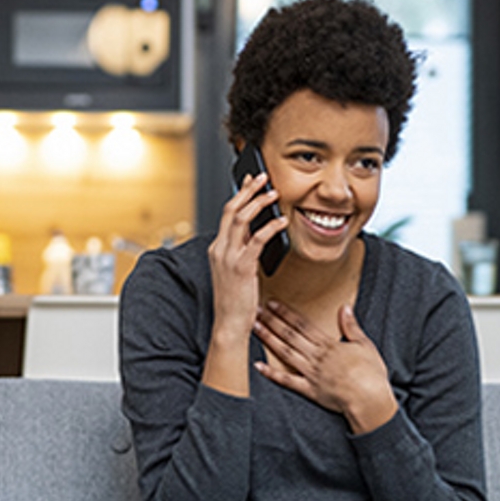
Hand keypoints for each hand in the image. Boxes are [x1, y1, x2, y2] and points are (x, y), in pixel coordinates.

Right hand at [208, 173, 287, 340]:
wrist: (229, 323)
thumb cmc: (236, 300)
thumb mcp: (236, 269)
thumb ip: (243, 249)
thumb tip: (257, 232)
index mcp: (218, 248)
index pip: (227, 213)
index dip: (240, 194)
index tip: (251, 181)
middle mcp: (220, 249)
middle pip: (232, 209)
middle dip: (248, 190)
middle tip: (263, 177)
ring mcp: (228, 257)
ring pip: (241, 219)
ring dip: (259, 203)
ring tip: (274, 194)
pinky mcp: (241, 267)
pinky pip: (256, 239)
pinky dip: (270, 227)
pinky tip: (282, 222)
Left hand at [253, 301, 397, 433]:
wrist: (369, 399)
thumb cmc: (371, 373)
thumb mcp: (364, 345)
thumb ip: (351, 326)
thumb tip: (344, 308)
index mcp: (328, 345)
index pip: (302, 324)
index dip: (286, 313)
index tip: (273, 303)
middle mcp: (315, 356)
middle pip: (289, 335)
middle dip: (272, 321)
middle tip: (256, 311)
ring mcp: (310, 373)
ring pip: (285, 353)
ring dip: (268, 340)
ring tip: (255, 328)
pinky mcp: (309, 390)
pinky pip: (287, 381)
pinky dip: (271, 373)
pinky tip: (258, 366)